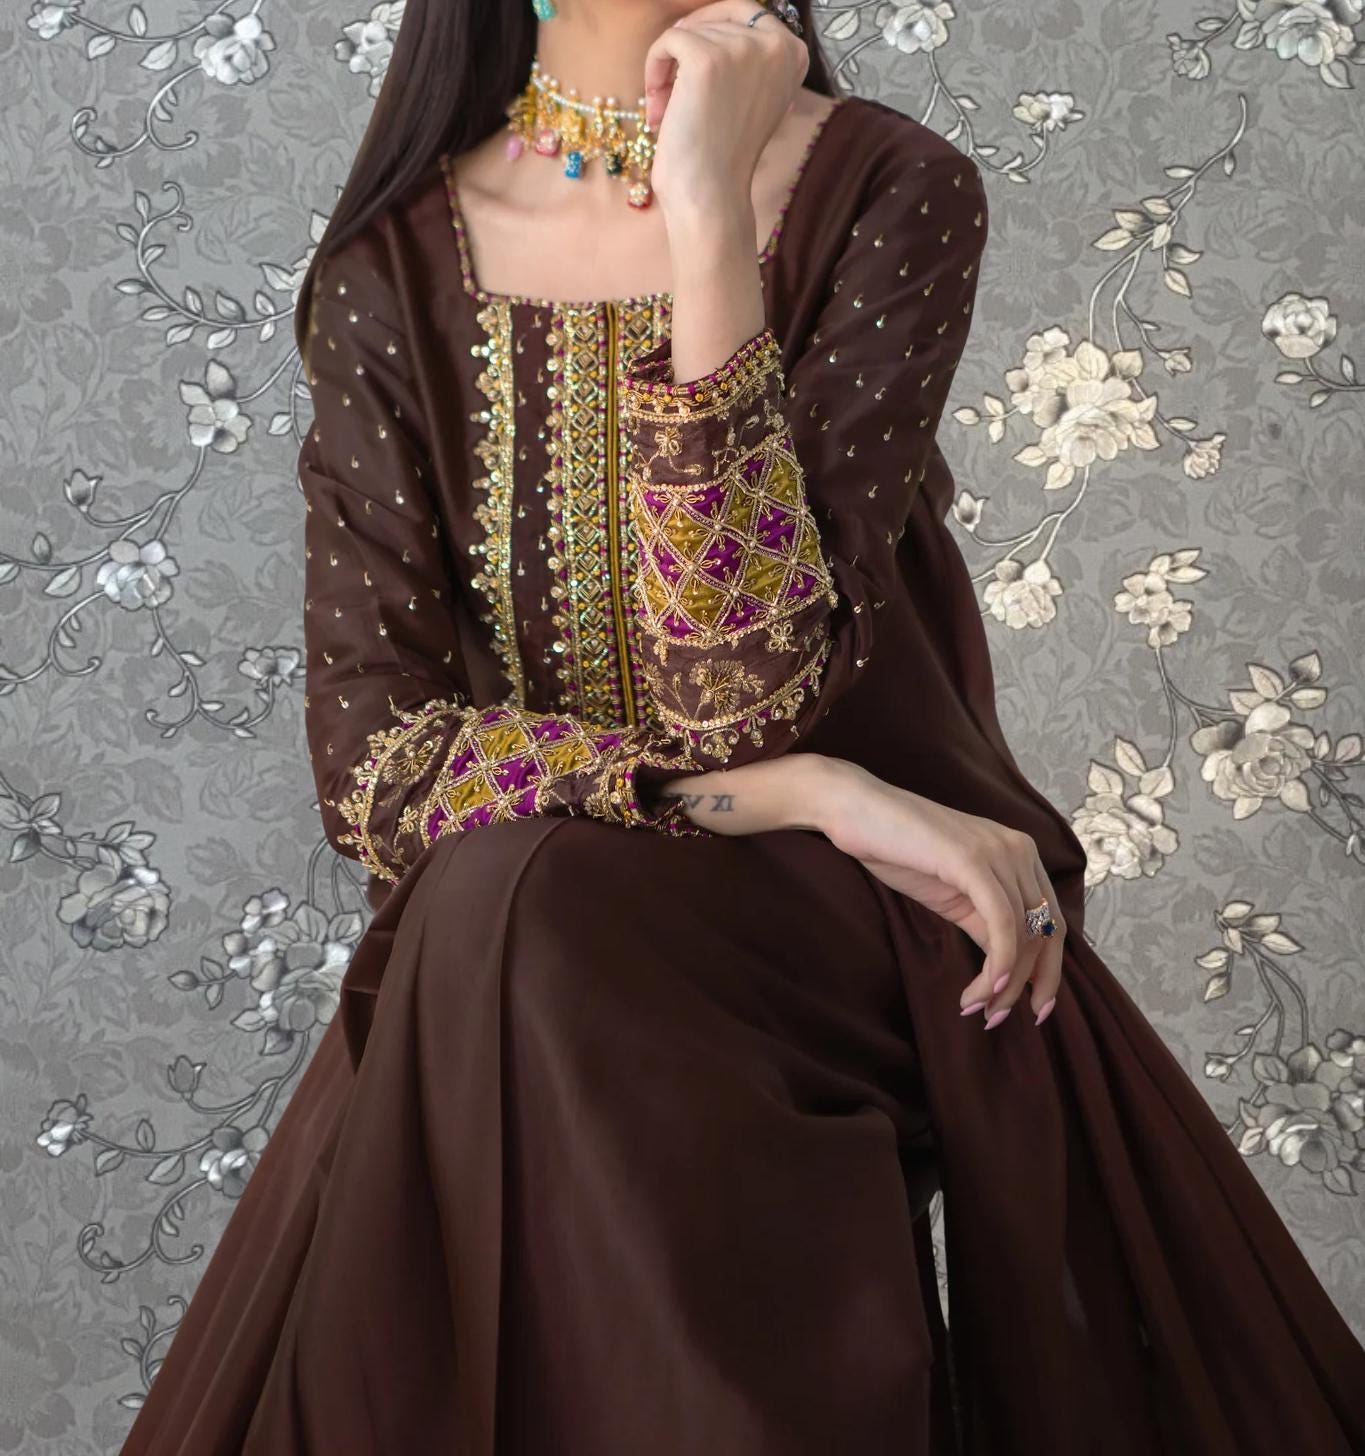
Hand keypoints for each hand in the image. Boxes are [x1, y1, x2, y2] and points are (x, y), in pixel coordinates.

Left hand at [642, 1, 809, 219]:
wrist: (711, 196)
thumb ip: (748, 59)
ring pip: (689, 32)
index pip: (748, 11)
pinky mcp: (706, 58)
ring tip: (670, 114)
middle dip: (689, 54)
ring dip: (670, 70)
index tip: (693, 67)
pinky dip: (654, 69)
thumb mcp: (753, 96)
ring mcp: (741, 49)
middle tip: (676, 94)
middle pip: (715, 19)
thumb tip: (710, 21)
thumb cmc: (725, 155)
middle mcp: (776, 44)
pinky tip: (658, 109)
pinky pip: (668, 41)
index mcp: (794, 53)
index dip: (714, 31)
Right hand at [811, 757, 1066, 1028]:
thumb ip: (985, 921)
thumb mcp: (952, 893)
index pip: (1052, 921)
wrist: (856, 811)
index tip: (1032, 1008)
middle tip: (1001, 1018)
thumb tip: (1009, 967)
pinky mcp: (973, 861)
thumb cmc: (897, 849)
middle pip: (1048, 931)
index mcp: (1019, 853)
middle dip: (1032, 984)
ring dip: (1003, 984)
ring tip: (976, 1008)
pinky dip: (998, 963)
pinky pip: (1001, 924)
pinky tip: (981, 989)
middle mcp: (1020, 849)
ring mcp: (999, 852)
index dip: (1048, 971)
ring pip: (1023, 934)